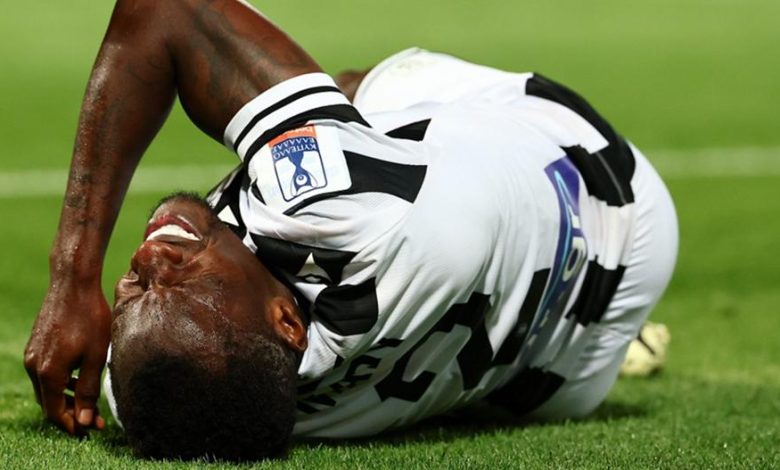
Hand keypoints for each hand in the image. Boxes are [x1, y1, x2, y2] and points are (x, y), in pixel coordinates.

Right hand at [24, 277, 111, 434]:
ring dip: (66, 398)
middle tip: (95, 420)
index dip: (73, 425)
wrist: (73, 284)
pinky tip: (79, 378)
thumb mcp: (95, 357)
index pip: (55, 412)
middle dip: (71, 414)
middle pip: (48, 402)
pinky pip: (45, 373)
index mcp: (48, 373)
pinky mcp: (36, 345)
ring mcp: (32, 355)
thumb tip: (86, 421)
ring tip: (89, 401)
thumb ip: (88, 390)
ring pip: (46, 388)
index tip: (92, 430)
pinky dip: (60, 382)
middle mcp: (34, 366)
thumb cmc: (90, 318)